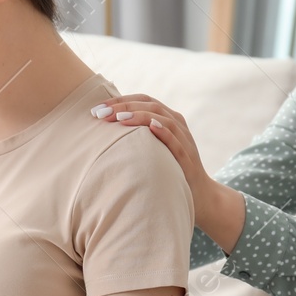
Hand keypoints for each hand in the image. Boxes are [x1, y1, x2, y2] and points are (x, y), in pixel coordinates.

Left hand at [91, 93, 212, 202]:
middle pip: (150, 105)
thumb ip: (137, 136)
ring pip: (162, 118)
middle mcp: (177, 124)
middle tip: (100, 113)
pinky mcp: (187, 156)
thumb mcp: (153, 149)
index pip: (142, 101)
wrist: (199, 194)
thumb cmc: (170, 170)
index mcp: (167, 118)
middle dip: (123, 106)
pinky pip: (175, 140)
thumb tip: (106, 132)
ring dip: (139, 116)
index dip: (120, 101)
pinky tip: (150, 127)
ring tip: (118, 118)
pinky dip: (163, 131)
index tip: (96, 108)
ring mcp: (184, 139)